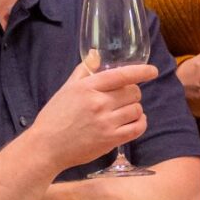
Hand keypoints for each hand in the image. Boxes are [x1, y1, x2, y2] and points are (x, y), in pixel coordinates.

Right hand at [27, 59, 155, 170]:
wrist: (47, 146)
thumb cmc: (55, 116)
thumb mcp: (67, 88)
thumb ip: (84, 70)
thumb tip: (96, 54)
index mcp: (88, 87)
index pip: (121, 75)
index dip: (140, 71)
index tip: (152, 71)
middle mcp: (99, 103)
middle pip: (133, 92)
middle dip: (133, 93)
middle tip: (124, 97)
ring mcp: (106, 122)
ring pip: (136, 109)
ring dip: (135, 109)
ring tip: (125, 111)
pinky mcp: (110, 140)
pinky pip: (137, 128)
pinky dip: (140, 123)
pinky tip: (134, 121)